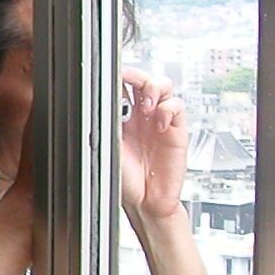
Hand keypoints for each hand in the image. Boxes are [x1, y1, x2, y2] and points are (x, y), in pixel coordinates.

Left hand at [120, 66, 187, 221]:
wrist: (145, 201)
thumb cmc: (123, 180)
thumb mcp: (107, 149)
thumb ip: (106, 126)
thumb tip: (98, 104)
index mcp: (120, 119)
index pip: (121, 88)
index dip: (118, 77)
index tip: (111, 73)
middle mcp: (140, 116)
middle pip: (143, 80)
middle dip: (137, 75)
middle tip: (129, 80)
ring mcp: (159, 121)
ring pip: (163, 87)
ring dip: (154, 88)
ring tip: (146, 104)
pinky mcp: (176, 130)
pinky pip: (177, 106)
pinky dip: (168, 108)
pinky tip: (159, 123)